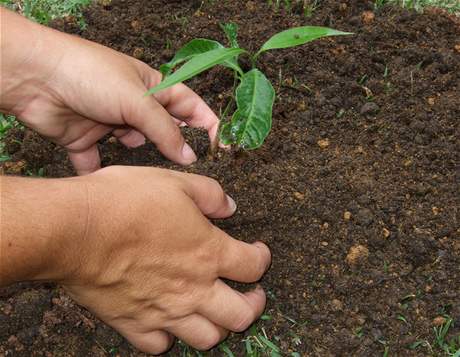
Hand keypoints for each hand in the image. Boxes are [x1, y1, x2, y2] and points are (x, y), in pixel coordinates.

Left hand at [1, 9, 218, 174]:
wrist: (35, 77)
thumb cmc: (89, 74)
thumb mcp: (137, 100)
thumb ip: (166, 130)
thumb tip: (189, 157)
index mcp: (152, 87)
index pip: (190, 106)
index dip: (208, 125)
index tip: (222, 148)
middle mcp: (134, 105)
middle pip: (164, 131)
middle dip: (173, 147)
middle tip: (185, 167)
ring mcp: (110, 122)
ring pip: (134, 148)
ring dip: (137, 156)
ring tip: (139, 160)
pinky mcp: (86, 139)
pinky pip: (98, 162)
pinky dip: (101, 171)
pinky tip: (108, 180)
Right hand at [56, 166, 270, 353]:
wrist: (75, 229)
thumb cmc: (124, 202)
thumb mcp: (175, 182)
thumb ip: (210, 194)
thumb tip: (229, 206)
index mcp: (208, 252)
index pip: (253, 266)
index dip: (262, 258)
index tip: (258, 252)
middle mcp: (193, 288)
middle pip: (241, 315)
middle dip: (254, 306)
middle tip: (251, 294)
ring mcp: (164, 311)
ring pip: (207, 339)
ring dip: (218, 326)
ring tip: (214, 311)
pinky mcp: (133, 323)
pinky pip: (159, 346)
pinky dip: (169, 337)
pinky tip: (168, 322)